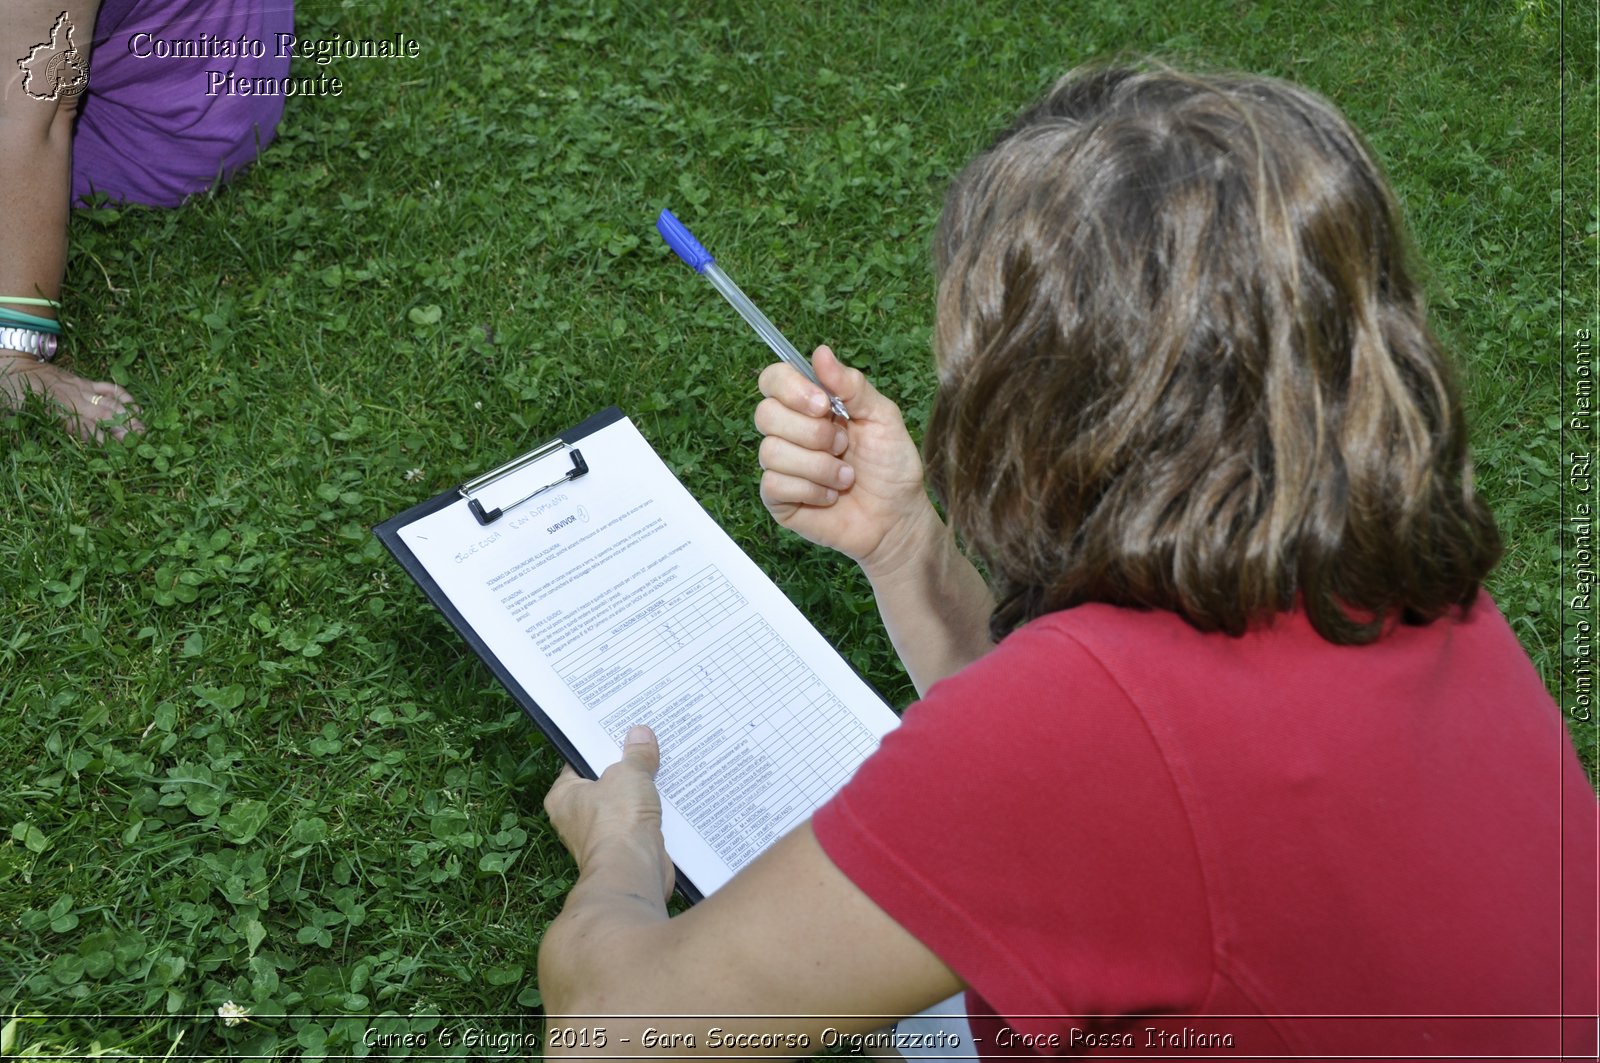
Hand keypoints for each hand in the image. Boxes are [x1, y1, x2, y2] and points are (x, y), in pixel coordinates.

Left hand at [0, 352, 143, 442]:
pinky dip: (124, 395)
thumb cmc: (11, 390)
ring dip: (129, 416)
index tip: (117, 454)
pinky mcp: (83, 381)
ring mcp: (81, 388)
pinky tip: (136, 407)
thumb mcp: (16, 412)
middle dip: (125, 430)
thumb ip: (29, 429)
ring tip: (145, 430)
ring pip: (111, 402)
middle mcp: (73, 399)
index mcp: (56, 410)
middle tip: (141, 443)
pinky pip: (108, 387)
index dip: (102, 441)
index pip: (85, 428)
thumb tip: (42, 450)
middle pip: (105, 416)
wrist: (13, 362)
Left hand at [543, 726, 674, 902]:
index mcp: (563, 796)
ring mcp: (601, 835)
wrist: (633, 869)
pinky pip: (638, 823)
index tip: (618, 733)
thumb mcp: (628, 773)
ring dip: (641, 792)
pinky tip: (669, 797)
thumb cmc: (616, 822)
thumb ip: (635, 754)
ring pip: (624, 804)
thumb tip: (640, 735)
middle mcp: (577, 818)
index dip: (600, 746)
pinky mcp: (624, 848)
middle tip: (644, 746)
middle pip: (604, 783)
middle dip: (625, 768)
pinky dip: (651, 813)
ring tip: (660, 767)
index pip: (579, 762)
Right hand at [755, 346, 938, 577]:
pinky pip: (774, 484)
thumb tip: (820, 352)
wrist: (897, 517)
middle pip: (766, 414)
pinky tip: (830, 497)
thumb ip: (852, 385)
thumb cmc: (891, 467)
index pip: (773, 380)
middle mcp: (789, 432)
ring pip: (771, 451)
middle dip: (812, 432)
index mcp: (810, 406)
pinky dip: (811, 490)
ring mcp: (780, 466)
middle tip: (843, 445)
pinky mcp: (778, 499)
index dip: (791, 388)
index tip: (824, 404)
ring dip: (818, 466)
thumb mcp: (882, 417)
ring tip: (845, 477)